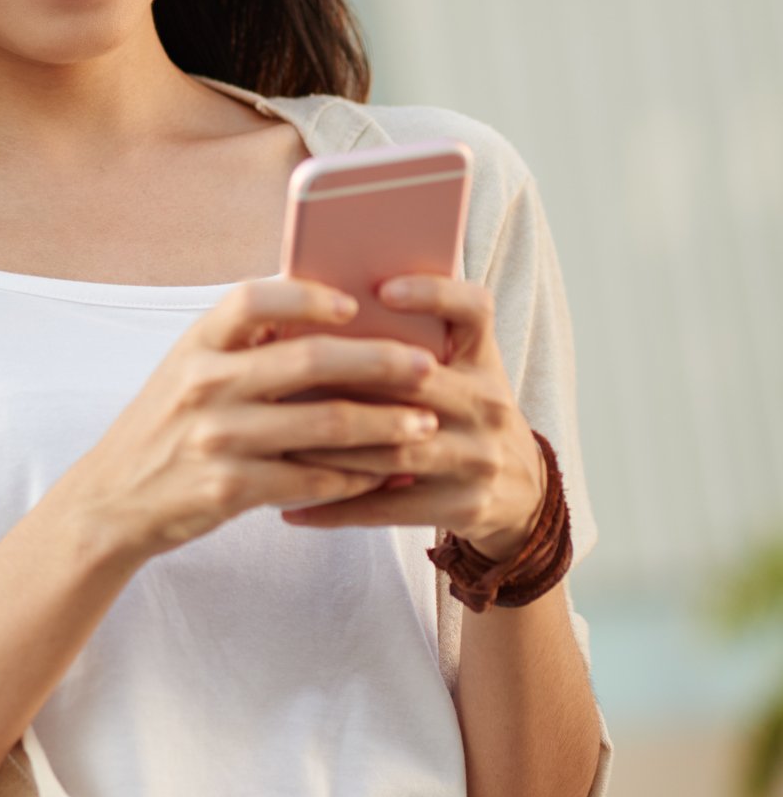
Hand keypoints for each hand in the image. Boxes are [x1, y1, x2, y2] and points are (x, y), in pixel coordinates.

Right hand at [55, 277, 448, 563]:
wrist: (112, 499)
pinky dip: (356, 476)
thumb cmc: (165, 426)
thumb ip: (244, 345)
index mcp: (197, 345)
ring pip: (325, 424)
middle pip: (309, 360)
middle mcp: (205, 384)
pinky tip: (384, 474)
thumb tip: (330, 317)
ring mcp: (217, 438)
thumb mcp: (188, 370)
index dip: (308, 296)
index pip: (254, 299)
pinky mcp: (231, 489)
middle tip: (426, 368)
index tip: (354, 304)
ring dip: (385, 425)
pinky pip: (313, 477)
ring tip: (425, 426)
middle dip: (379, 362)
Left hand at [277, 274, 547, 559]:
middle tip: (283, 371)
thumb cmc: (462, 414)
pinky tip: (290, 508)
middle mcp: (487, 405)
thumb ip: (408, 344)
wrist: (523, 492)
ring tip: (274, 437)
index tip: (382, 288)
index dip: (433, 293)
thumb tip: (312, 314)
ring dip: (329, 446)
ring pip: (394, 448)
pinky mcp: (464, 506)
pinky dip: (336, 508)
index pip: (474, 310)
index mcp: (481, 360)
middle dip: (347, 376)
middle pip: (417, 382)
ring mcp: (478, 458)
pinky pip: (389, 507)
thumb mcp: (457, 373)